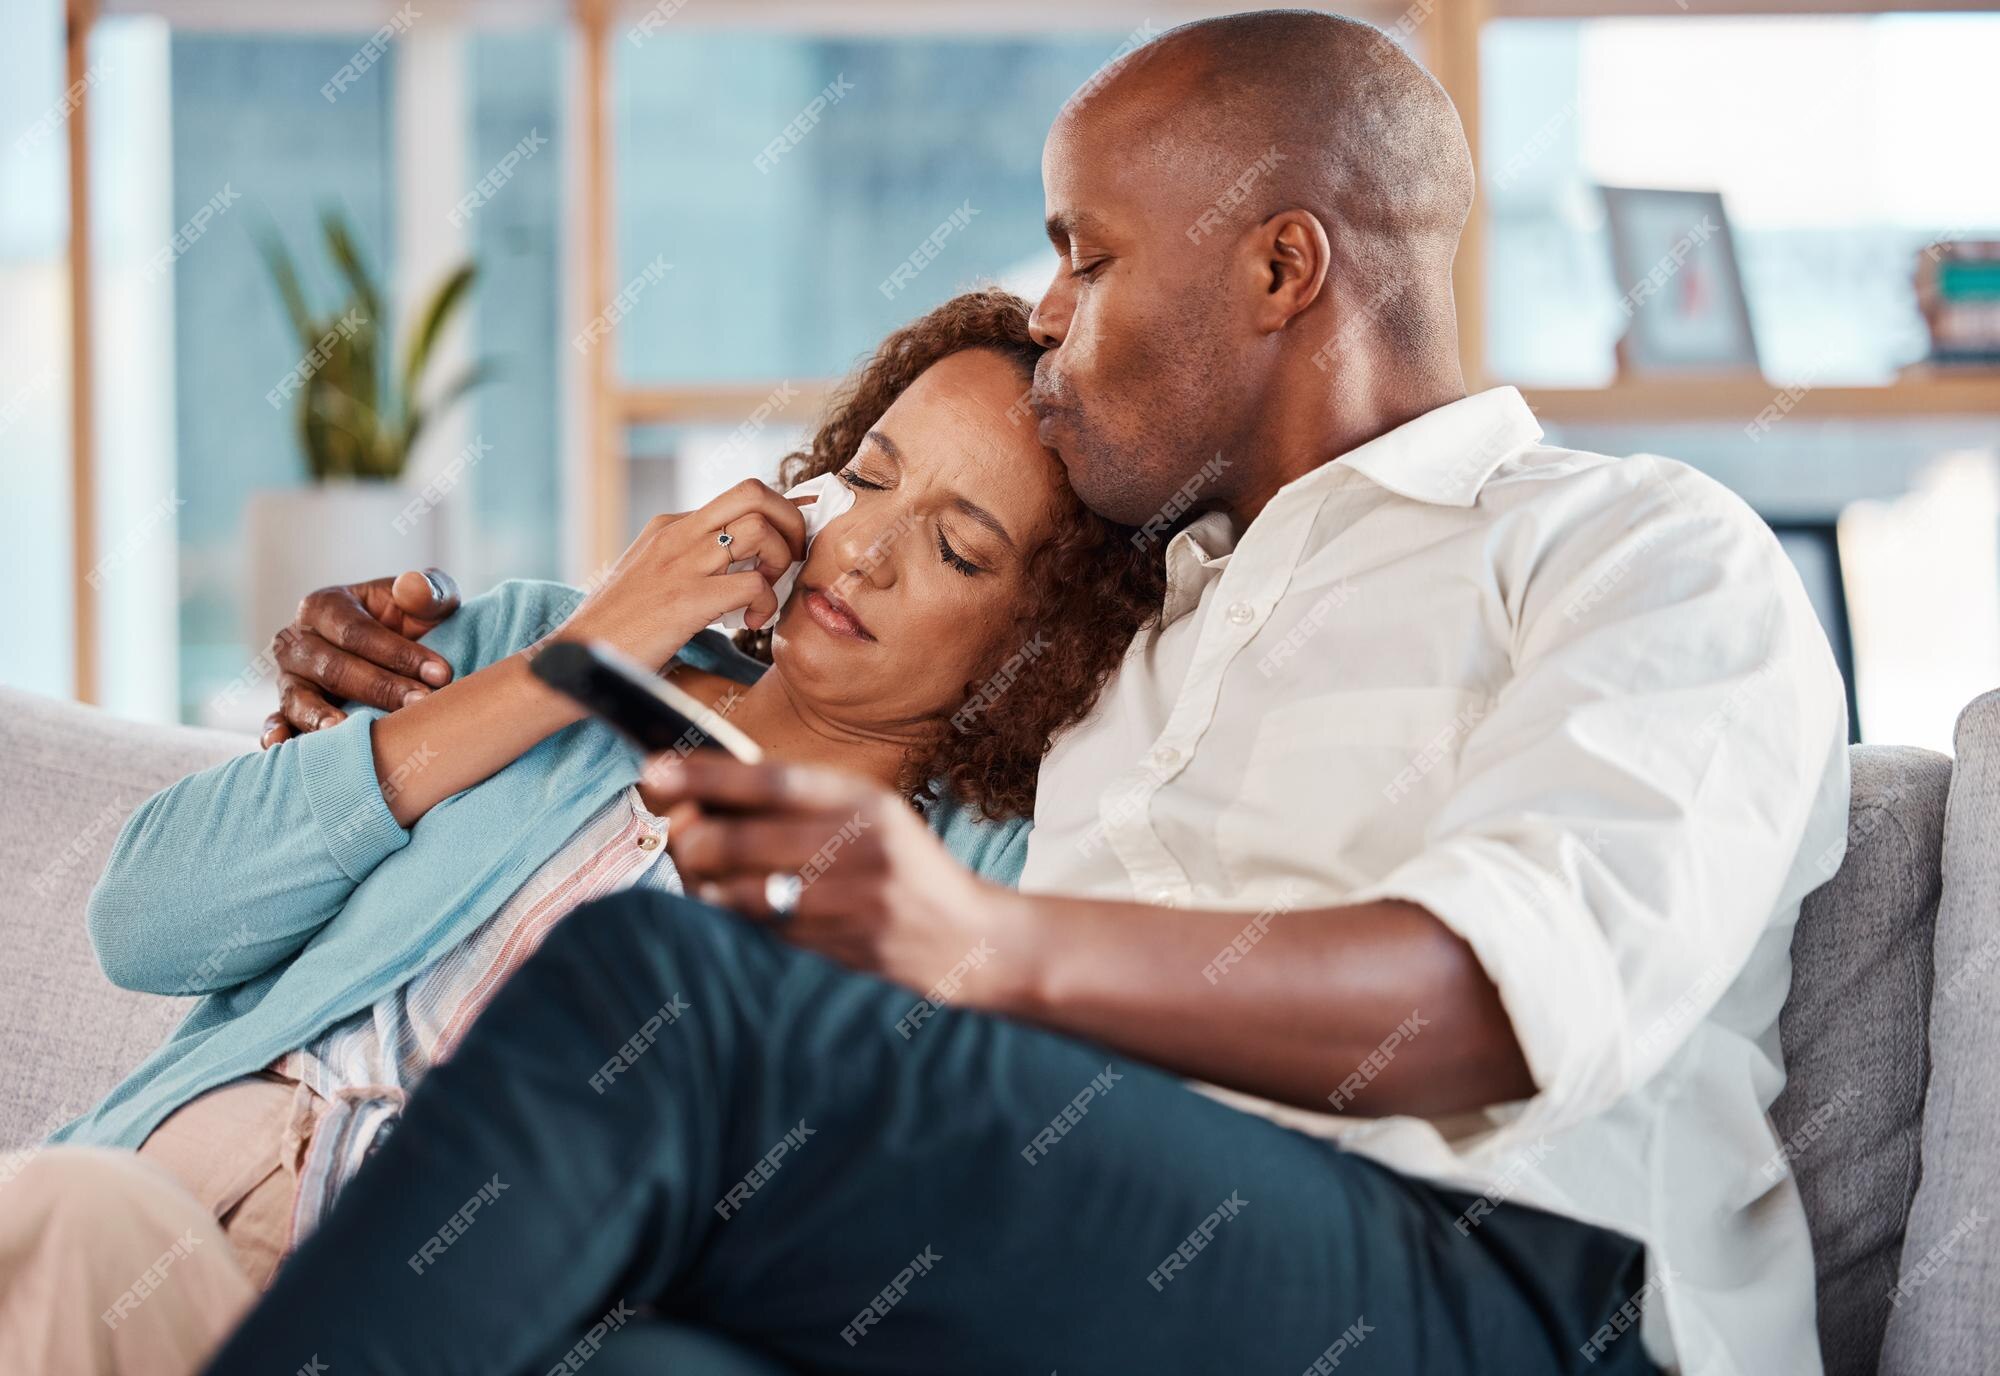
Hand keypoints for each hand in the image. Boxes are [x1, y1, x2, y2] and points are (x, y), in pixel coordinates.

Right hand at [263, 569, 461, 746]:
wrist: (402, 652)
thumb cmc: (412, 622)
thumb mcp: (426, 601)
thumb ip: (427, 590)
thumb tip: (411, 587)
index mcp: (324, 606)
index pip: (357, 632)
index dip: (398, 653)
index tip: (441, 673)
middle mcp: (296, 641)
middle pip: (331, 668)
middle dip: (379, 687)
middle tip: (420, 704)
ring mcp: (288, 678)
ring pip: (298, 697)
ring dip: (323, 717)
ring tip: (347, 731)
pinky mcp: (288, 710)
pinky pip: (276, 722)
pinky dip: (276, 733)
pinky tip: (281, 745)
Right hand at [557, 480, 810, 668]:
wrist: (577, 653)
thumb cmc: (620, 625)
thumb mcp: (654, 575)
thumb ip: (691, 562)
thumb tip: (740, 565)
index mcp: (671, 526)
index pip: (741, 496)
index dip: (778, 517)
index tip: (789, 545)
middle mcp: (678, 535)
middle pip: (755, 493)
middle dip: (791, 523)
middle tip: (792, 560)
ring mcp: (681, 564)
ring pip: (759, 530)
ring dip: (779, 562)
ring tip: (764, 593)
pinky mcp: (686, 599)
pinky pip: (752, 583)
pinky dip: (765, 604)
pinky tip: (750, 623)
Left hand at [647, 754, 1018, 1009]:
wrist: (974, 942)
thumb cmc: (904, 870)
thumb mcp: (868, 814)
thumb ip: (798, 801)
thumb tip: (697, 791)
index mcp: (862, 801)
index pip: (766, 780)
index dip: (701, 776)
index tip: (651, 771)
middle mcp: (856, 848)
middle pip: (731, 842)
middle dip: (687, 841)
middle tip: (678, 836)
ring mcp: (847, 904)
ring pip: (732, 895)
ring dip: (703, 886)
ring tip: (704, 874)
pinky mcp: (837, 952)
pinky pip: (756, 934)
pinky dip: (733, 921)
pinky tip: (738, 908)